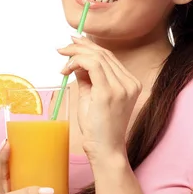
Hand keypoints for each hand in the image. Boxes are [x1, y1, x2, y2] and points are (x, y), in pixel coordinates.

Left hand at [58, 36, 141, 162]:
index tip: (74, 44)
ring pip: (97, 57)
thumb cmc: (99, 128)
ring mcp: (122, 87)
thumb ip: (87, 78)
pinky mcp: (109, 92)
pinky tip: (66, 68)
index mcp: (130, 83)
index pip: (109, 58)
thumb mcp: (92, 97)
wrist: (105, 149)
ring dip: (76, 54)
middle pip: (104, 54)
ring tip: (62, 58)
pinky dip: (77, 61)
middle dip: (81, 46)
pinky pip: (92, 65)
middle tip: (63, 47)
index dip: (90, 47)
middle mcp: (129, 83)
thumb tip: (77, 62)